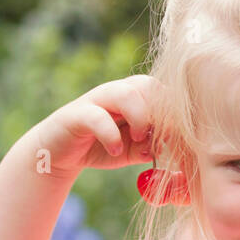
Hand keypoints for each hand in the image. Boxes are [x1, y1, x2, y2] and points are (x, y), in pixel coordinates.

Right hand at [29, 75, 165, 176]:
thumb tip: (167, 146)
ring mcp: (96, 100)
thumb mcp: (132, 151)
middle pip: (148, 85)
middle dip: (160, 112)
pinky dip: (110, 134)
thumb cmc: (101, 147)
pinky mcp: (76, 114)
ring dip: (139, 117)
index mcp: (136, 97)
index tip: (180, 138)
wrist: (59, 154)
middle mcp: (117, 93)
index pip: (163, 93)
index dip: (175, 114)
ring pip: (125, 93)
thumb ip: (150, 147)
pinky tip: (114, 150)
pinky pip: (97, 116)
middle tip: (160, 137)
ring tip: (138, 139)